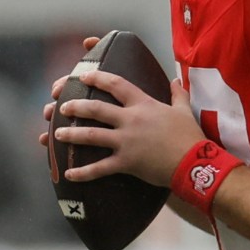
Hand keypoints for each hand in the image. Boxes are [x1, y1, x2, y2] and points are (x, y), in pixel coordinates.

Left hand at [48, 68, 204, 189]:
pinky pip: (100, 168)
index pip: (117, 84)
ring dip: (72, 134)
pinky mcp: (126, 162)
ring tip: (56, 134)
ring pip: (92, 135)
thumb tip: (174, 80)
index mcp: (143, 104)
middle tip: (62, 107)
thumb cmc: (190, 136)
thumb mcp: (184, 110)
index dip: (99, 77)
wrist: (193, 162)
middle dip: (76, 106)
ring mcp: (126, 141)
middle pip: (97, 108)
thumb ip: (177, 94)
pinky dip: (83, 172)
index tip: (84, 75)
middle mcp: (130, 120)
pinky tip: (69, 174)